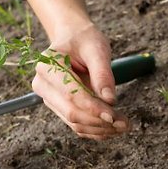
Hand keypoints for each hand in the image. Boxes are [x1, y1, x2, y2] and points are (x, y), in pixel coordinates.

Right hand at [32, 22, 128, 139]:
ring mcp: (49, 98)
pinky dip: (95, 130)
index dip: (93, 107)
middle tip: (124, 123)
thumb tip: (110, 100)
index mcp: (47, 66)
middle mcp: (43, 84)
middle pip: (71, 112)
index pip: (71, 94)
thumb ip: (102, 73)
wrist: (73, 38)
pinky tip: (112, 128)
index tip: (113, 115)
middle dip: (99, 121)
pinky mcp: (58, 107)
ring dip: (99, 129)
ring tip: (123, 125)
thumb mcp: (97, 49)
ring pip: (74, 122)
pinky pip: (76, 124)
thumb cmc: (84, 39)